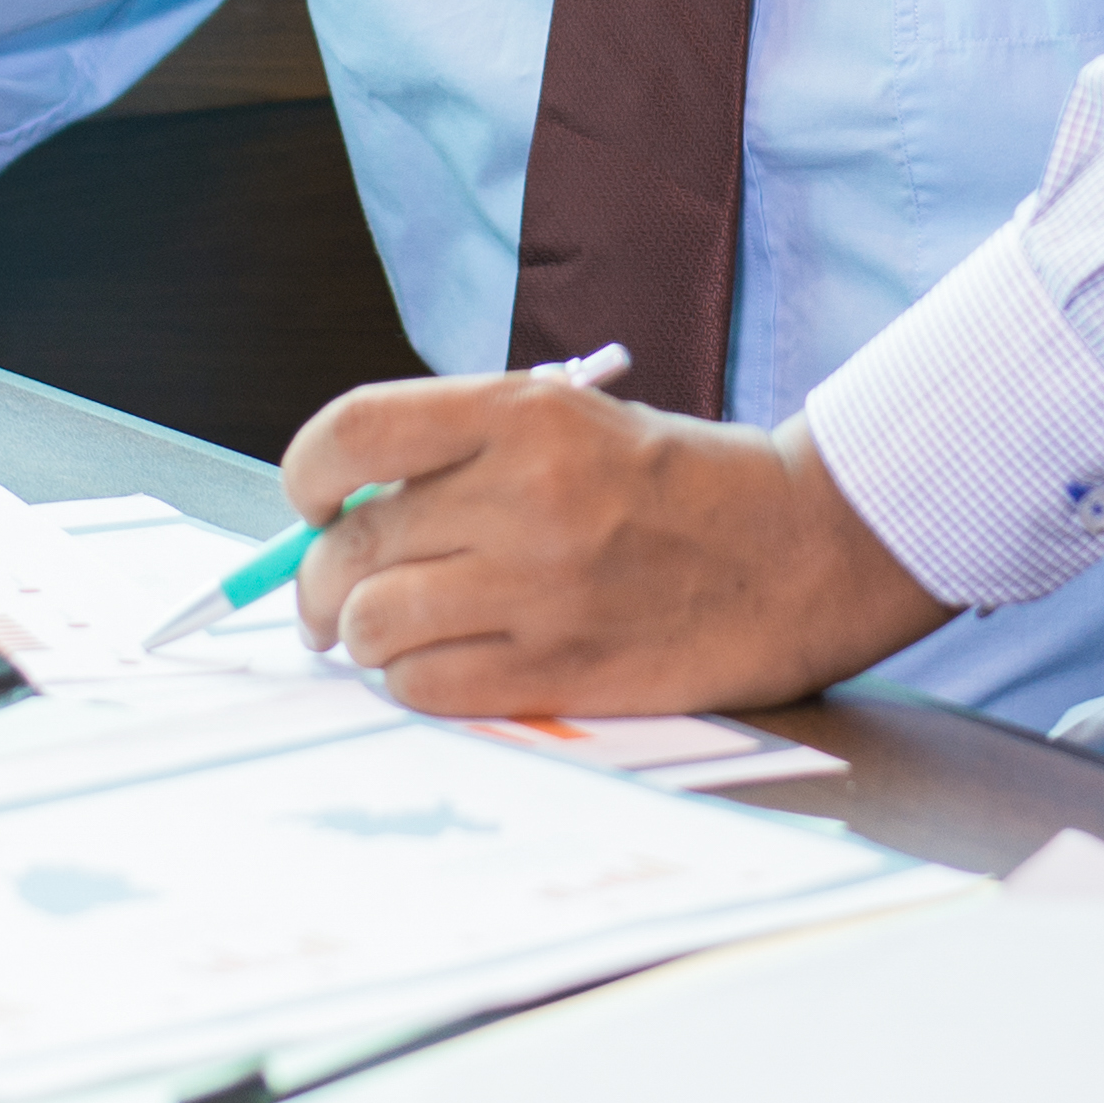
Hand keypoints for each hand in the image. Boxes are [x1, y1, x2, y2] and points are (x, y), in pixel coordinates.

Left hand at [283, 375, 950, 716]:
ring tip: (384, 630)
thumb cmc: (673, 482)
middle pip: (349, 548)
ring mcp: (538, 591)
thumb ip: (460, 453)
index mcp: (523, 414)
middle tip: (331, 593)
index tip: (315, 501)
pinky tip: (443, 662)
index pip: (351, 435)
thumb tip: (340, 515)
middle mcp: (522, 497)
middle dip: (319, 578)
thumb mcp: (570, 421)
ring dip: (362, 635)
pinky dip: (413, 681)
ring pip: (371, 627)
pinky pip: (425, 688)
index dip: (307, 477)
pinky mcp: (557, 672)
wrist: (796, 550)